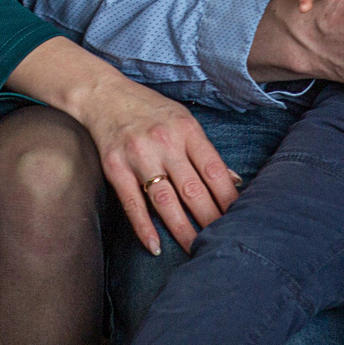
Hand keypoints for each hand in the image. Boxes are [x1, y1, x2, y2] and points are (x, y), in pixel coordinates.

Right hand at [8, 38, 239, 254]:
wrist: (103, 95)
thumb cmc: (149, 109)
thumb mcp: (183, 120)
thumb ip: (205, 151)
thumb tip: (234, 182)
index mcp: (186, 130)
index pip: (213, 170)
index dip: (228, 198)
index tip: (240, 219)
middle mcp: (163, 142)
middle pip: (193, 190)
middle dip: (210, 220)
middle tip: (223, 241)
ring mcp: (138, 156)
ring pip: (165, 201)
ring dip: (183, 230)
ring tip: (196, 249)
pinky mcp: (115, 168)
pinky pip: (132, 204)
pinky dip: (144, 228)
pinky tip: (155, 246)